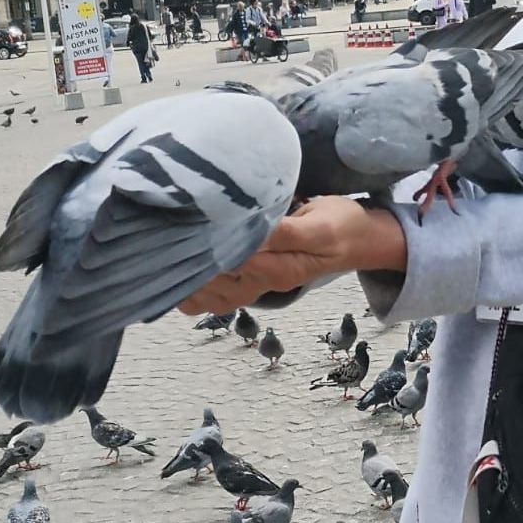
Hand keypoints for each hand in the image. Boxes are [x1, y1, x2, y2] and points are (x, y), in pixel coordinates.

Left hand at [177, 197, 406, 315]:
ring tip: (164, 255)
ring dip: (189, 278)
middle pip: (216, 279)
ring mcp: (260, 285)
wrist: (359, 240)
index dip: (207, 245)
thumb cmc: (339, 224)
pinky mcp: (255, 284)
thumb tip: (248, 230)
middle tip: (163, 238)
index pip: (232, 260)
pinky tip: (180, 278)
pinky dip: (196, 294)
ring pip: (213, 294)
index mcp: (281, 266)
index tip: (183, 226)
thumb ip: (284, 232)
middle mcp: (266, 281)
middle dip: (190, 262)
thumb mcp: (318, 223)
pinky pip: (219, 298)